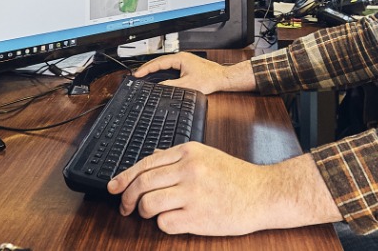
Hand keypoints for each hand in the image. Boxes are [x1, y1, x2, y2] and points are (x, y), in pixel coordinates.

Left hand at [109, 144, 340, 234]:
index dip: (123, 177)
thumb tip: (151, 158)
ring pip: (148, 203)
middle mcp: (188, 170)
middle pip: (141, 183)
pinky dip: (162, 224)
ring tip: (150, 214)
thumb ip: (177, 158)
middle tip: (124, 207)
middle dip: (126, 197)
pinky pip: (164, 223)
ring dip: (143, 212)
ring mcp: (192, 193)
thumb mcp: (206, 156)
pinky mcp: (197, 216)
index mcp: (188, 152)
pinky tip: (173, 221)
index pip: (145, 164)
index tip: (113, 187)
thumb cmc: (236, 177)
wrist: (264, 193)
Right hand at [132, 52, 255, 93]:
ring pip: (165, 63)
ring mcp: (184, 60)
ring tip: (144, 74)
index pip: (158, 63)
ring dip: (154, 68)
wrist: (222, 78)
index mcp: (180, 58)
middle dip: (148, 68)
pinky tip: (159, 75)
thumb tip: (159, 87)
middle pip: (160, 61)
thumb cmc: (210, 79)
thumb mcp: (187, 85)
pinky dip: (162, 70)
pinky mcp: (186, 65)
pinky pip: (170, 66)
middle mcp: (181, 57)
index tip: (138, 74)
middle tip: (137, 74)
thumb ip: (172, 86)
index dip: (147, 69)